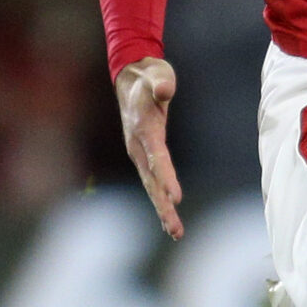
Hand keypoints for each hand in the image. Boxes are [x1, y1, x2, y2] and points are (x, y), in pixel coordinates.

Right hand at [115, 57, 184, 238]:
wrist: (130, 80)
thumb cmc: (148, 77)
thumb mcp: (156, 73)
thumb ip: (161, 82)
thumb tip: (165, 89)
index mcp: (143, 129)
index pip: (157, 157)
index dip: (166, 177)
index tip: (175, 197)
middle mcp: (138, 147)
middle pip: (152, 181)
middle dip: (163, 206)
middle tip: (176, 229)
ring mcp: (139, 153)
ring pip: (151, 186)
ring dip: (163, 210)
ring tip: (176, 232)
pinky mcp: (144, 157)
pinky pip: (152, 182)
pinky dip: (160, 201)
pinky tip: (168, 220)